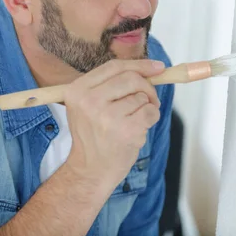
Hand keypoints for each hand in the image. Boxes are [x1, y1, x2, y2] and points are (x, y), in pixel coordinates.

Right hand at [62, 59, 164, 188]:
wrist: (90, 170)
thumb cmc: (94, 135)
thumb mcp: (88, 105)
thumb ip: (111, 85)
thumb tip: (152, 68)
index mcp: (77, 90)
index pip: (114, 67)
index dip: (139, 65)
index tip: (157, 67)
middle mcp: (89, 101)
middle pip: (131, 78)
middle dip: (147, 87)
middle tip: (150, 99)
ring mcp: (107, 116)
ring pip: (142, 97)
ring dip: (146, 107)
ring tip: (134, 121)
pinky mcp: (125, 130)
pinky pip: (150, 112)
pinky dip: (151, 118)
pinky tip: (138, 129)